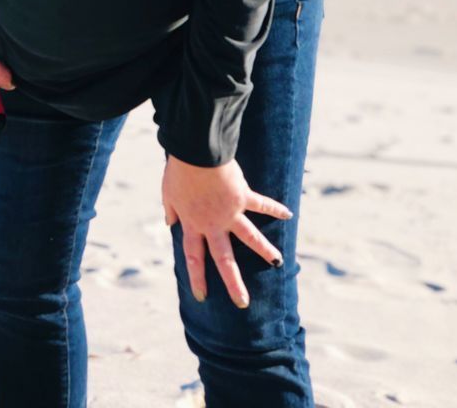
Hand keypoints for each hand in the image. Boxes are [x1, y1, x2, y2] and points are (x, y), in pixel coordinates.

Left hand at [161, 154, 291, 307]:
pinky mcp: (243, 196)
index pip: (194, 257)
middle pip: (224, 259)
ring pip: (250, 237)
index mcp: (193, 224)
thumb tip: (169, 222)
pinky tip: (289, 213)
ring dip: (264, 250)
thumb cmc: (179, 171)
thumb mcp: (168, 193)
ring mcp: (230, 212)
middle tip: (243, 302)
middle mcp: (213, 224)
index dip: (197, 277)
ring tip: (278, 263)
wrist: (196, 154)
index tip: (201, 296)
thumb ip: (170, 210)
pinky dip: (275, 208)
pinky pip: (262, 204)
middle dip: (234, 282)